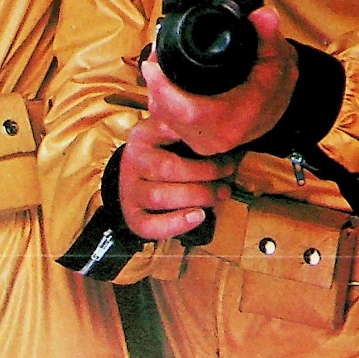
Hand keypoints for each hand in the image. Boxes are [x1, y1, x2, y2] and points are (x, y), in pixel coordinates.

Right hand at [119, 114, 236, 240]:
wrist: (141, 175)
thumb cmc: (168, 152)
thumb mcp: (175, 132)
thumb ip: (193, 131)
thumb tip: (229, 136)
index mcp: (143, 134)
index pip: (169, 135)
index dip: (200, 142)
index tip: (223, 146)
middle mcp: (131, 160)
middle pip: (166, 168)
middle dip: (205, 173)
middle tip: (228, 172)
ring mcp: (129, 189)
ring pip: (158, 196)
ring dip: (196, 197)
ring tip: (221, 193)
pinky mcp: (131, 215)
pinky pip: (149, 225)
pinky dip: (176, 224)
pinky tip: (199, 216)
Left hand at [142, 7, 298, 156]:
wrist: (278, 107)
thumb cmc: (276, 86)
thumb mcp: (277, 57)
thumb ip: (267, 36)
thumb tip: (264, 16)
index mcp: (234, 121)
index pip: (188, 112)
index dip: (164, 89)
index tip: (152, 65)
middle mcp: (215, 138)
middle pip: (167, 112)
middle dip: (155, 82)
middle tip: (155, 55)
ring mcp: (202, 142)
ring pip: (162, 116)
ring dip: (155, 90)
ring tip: (158, 64)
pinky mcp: (194, 138)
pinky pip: (166, 119)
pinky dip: (161, 98)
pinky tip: (164, 81)